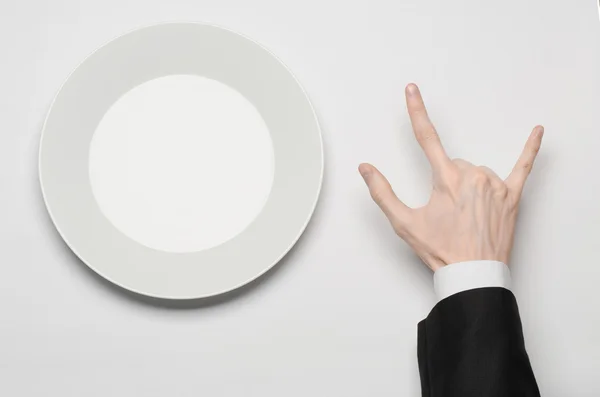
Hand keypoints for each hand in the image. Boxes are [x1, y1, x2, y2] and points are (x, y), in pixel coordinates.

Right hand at [359, 84, 542, 270]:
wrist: (472, 274)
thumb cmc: (441, 250)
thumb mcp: (404, 223)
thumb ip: (382, 192)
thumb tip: (366, 168)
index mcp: (446, 180)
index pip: (426, 138)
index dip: (417, 111)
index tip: (412, 90)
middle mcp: (473, 176)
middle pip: (454, 164)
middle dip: (446, 181)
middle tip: (447, 212)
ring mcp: (496, 185)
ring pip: (477, 172)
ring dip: (469, 186)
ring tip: (467, 217)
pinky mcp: (512, 196)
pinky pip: (523, 167)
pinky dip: (530, 149)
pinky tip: (537, 132)